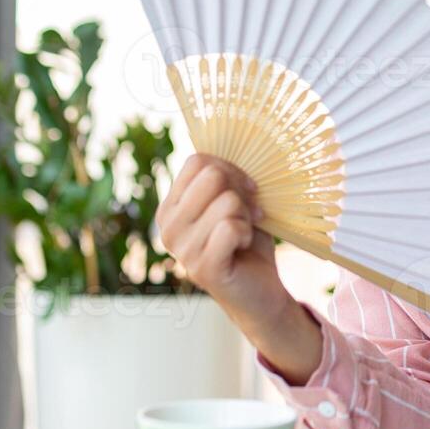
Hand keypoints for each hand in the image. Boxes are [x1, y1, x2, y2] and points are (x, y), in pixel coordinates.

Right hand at [155, 154, 321, 382]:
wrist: (261, 292)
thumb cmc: (248, 243)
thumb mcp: (233, 202)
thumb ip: (223, 177)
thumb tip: (234, 136)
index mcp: (171, 206)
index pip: (198, 160)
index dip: (232, 169)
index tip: (246, 191)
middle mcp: (168, 226)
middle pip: (213, 175)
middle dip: (242, 191)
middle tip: (248, 215)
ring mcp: (182, 249)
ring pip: (226, 201)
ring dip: (246, 216)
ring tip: (244, 235)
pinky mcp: (202, 267)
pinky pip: (231, 227)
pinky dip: (247, 234)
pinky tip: (243, 248)